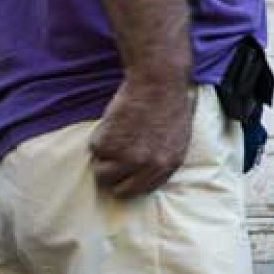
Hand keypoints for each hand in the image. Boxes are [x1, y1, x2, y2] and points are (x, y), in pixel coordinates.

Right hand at [89, 79, 192, 197]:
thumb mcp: (179, 137)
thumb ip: (164, 158)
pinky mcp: (109, 144)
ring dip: (102, 160)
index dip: (130, 182)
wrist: (158, 81)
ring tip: (110, 140)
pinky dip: (98, 137)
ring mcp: (128, 157)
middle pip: (120, 191)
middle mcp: (149, 166)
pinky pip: (94, 151)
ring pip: (102, 175)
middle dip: (113, 178)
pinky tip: (112, 122)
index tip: (124, 175)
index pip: (142, 190)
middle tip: (110, 162)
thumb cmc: (170, 102)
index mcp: (169, 165)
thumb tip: (148, 172)